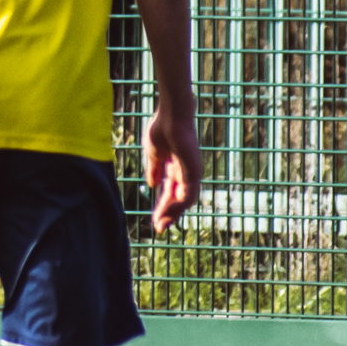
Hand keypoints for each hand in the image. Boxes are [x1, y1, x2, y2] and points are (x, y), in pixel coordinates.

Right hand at [144, 97, 202, 231]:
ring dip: (172, 213)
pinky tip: (167, 212)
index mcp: (176, 168)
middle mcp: (186, 173)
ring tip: (161, 224)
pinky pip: (188, 194)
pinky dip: (178, 205)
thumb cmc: (162, 129)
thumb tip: (153, 184)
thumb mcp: (154, 154)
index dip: (162, 206)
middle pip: (178, 199)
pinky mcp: (193, 171)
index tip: (154, 221)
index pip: (170, 192)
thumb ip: (154, 169)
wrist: (171, 116)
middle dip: (168, 214)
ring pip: (184, 200)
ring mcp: (191, 172)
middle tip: (159, 229)